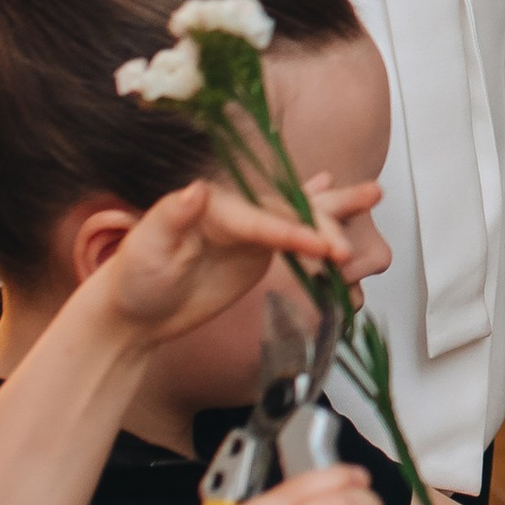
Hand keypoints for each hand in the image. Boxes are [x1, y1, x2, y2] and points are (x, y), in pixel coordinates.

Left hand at [79, 176, 374, 351]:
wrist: (130, 314)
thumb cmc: (131, 281)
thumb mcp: (144, 249)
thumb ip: (171, 218)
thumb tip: (194, 191)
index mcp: (213, 208)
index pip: (264, 219)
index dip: (296, 232)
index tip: (324, 247)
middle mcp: (236, 213)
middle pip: (289, 210)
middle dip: (325, 223)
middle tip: (347, 248)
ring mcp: (247, 232)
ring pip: (298, 214)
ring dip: (334, 206)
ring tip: (373, 192)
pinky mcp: (253, 251)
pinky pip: (293, 235)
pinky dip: (316, 220)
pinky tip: (332, 195)